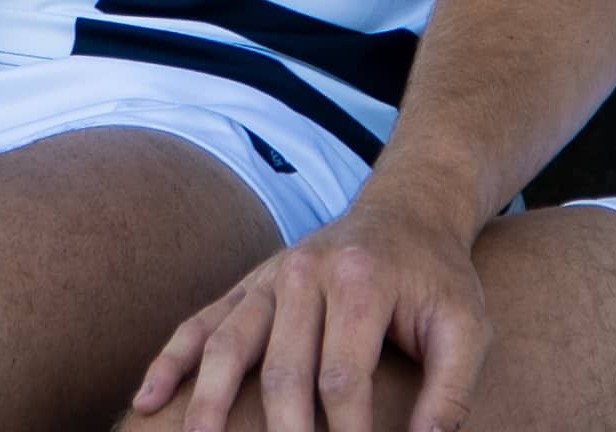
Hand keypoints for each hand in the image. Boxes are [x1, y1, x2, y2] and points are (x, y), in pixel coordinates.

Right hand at [131, 189, 491, 431]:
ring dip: (210, 404)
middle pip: (282, 372)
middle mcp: (303, 273)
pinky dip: (172, 361)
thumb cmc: (439, 279)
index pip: (342, 378)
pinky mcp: (249, 285)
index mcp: (358, 281)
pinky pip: (202, 322)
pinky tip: (148, 400)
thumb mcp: (467, 326)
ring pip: (228, 346)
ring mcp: (268, 276)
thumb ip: (451, 391)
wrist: (408, 210)